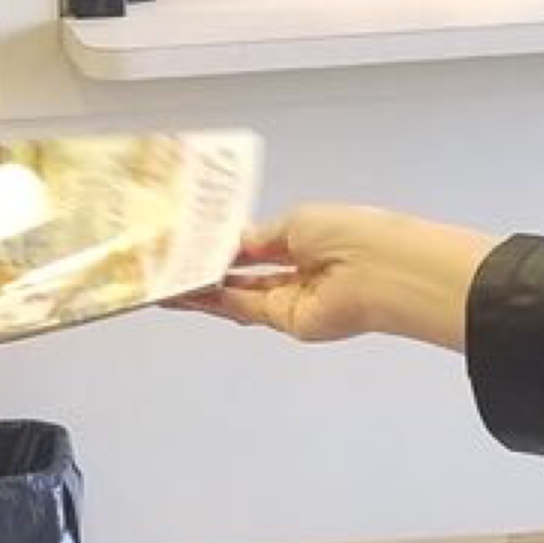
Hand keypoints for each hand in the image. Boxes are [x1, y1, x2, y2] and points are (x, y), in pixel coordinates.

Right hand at [172, 204, 497, 351]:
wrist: (382, 269)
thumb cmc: (348, 232)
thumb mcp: (297, 221)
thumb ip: (262, 237)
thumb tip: (235, 243)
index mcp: (305, 242)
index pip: (257, 247)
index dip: (225, 246)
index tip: (191, 241)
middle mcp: (296, 273)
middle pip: (243, 276)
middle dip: (207, 271)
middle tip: (167, 265)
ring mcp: (291, 300)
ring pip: (237, 296)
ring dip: (201, 290)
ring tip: (161, 281)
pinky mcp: (286, 321)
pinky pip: (242, 308)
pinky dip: (213, 301)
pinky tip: (183, 292)